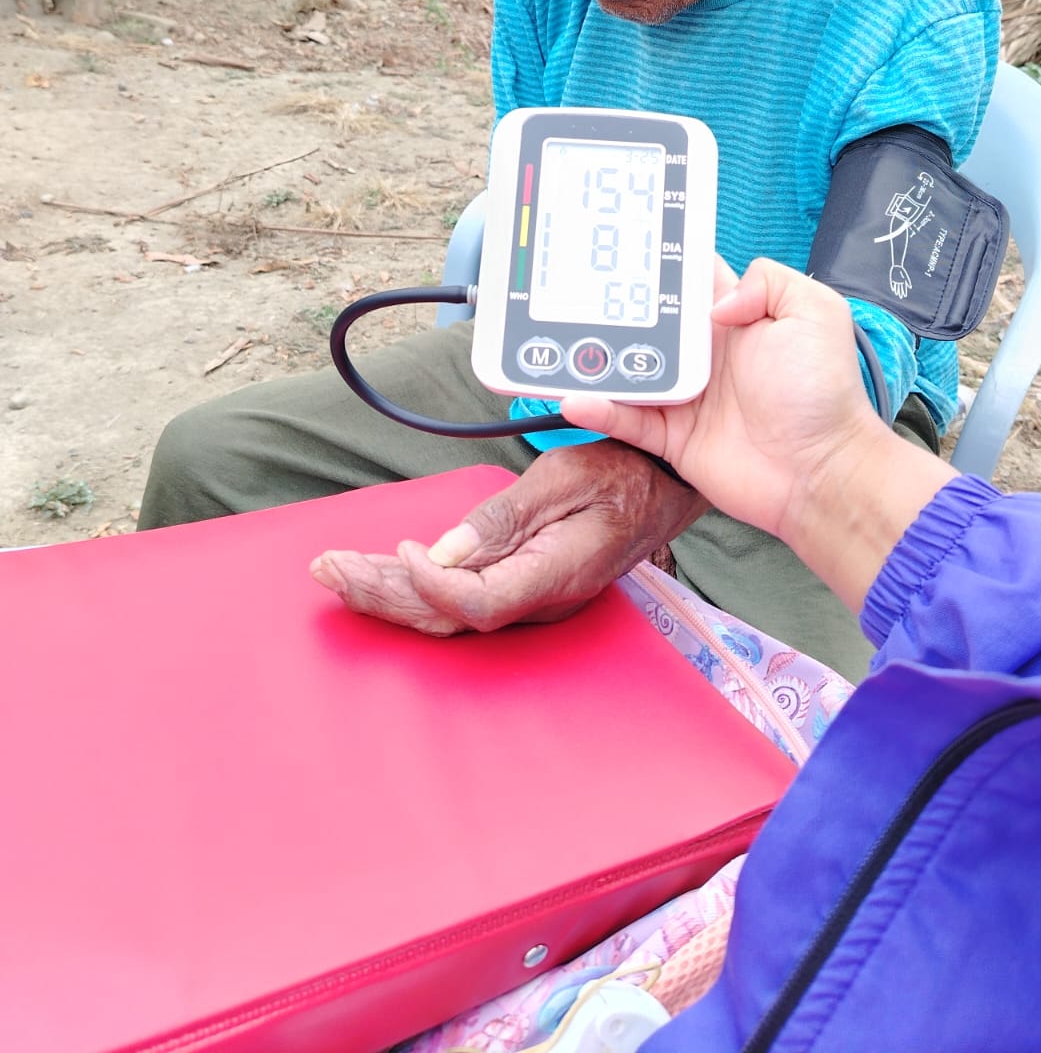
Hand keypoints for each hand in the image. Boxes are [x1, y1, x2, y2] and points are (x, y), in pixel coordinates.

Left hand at [310, 438, 706, 633]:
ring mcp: (526, 597)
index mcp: (553, 575)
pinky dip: (410, 584)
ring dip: (385, 589)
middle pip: (445, 616)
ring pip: (444, 610)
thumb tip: (446, 551)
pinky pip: (456, 596)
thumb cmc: (622, 474)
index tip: (404, 546)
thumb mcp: (563, 478)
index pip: (477, 603)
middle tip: (328, 568)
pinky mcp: (517, 585)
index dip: (431, 585)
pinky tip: (376, 573)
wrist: (662, 485)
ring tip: (333, 570)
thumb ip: (505, 518)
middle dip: (381, 593)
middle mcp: (536, 599)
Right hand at [561, 258, 951, 609]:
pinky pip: (628, 420)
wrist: (820, 472)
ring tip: (556, 342)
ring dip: (595, 358)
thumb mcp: (816, 312)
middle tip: (571, 287)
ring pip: (629, 370)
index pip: (690, 281)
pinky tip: (574, 396)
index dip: (660, 261)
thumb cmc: (823, 395)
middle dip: (611, 306)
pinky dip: (600, 409)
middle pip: (647, 323)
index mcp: (735, 320)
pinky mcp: (674, 439)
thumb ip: (768, 280)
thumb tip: (717, 302)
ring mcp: (687, 398)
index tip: (622, 242)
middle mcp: (706, 355)